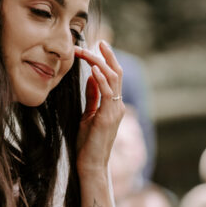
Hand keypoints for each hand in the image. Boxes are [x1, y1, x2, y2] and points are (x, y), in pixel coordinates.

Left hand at [74, 41, 123, 175]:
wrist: (90, 165)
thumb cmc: (88, 143)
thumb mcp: (88, 115)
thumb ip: (92, 97)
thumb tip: (90, 78)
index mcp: (113, 105)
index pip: (113, 76)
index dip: (106, 60)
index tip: (95, 46)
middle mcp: (118, 105)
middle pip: (116, 73)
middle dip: (106, 56)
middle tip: (97, 41)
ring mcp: (115, 111)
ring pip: (113, 80)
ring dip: (99, 63)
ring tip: (89, 51)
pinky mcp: (108, 117)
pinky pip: (107, 93)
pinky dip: (100, 79)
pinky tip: (92, 70)